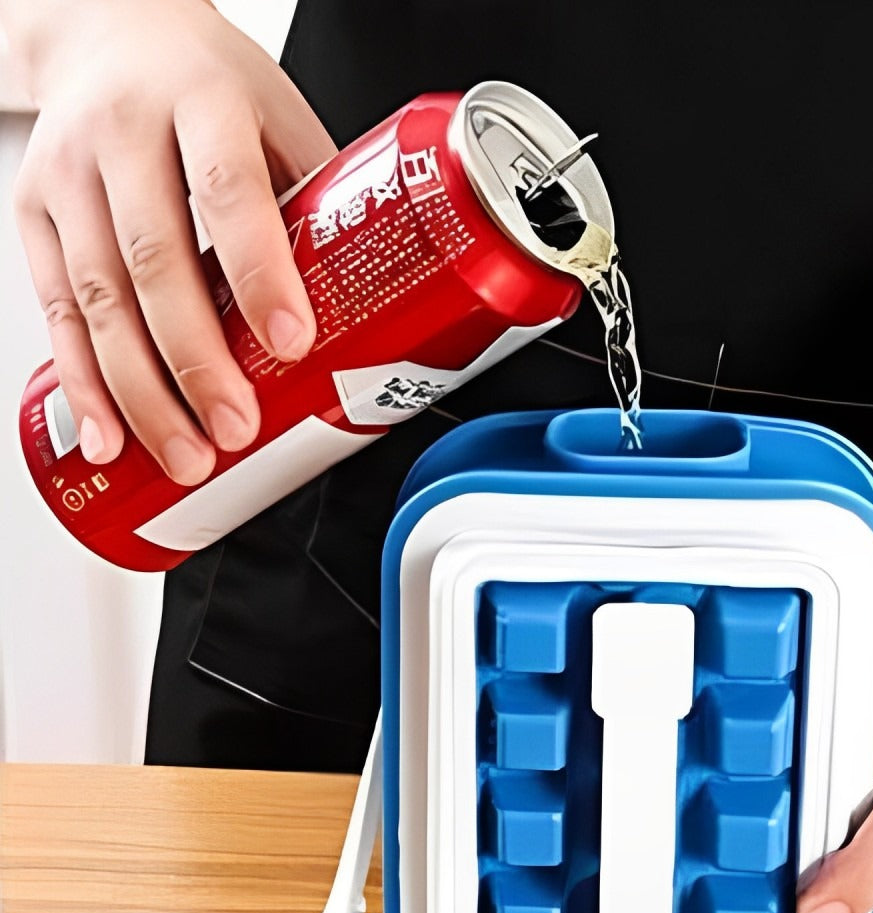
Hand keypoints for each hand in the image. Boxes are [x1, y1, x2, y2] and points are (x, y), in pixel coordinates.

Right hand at [9, 0, 335, 483]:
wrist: (109, 32)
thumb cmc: (207, 84)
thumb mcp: (279, 117)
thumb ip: (319, 202)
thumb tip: (381, 308)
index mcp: (203, 102)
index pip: (230, 193)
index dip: (260, 273)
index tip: (291, 343)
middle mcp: (124, 134)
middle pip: (156, 261)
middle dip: (197, 360)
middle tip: (236, 428)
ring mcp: (70, 175)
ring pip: (100, 298)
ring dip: (143, 391)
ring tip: (188, 454)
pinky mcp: (32, 213)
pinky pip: (57, 310)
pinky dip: (84, 384)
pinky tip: (111, 436)